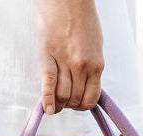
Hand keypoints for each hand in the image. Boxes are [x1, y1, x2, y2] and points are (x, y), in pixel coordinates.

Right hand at [36, 0, 104, 114]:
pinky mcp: (47, 55)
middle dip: (69, 105)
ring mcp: (65, 61)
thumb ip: (92, 66)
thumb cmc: (81, 19)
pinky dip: (47, 100)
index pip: (91, 98)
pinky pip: (48, 84)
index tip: (77, 104)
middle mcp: (82, 66)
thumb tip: (87, 86)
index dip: (83, 106)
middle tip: (63, 102)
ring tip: (54, 105)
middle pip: (75, 99)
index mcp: (96, 64)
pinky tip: (47, 110)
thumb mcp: (95, 45)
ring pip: (62, 96)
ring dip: (58, 105)